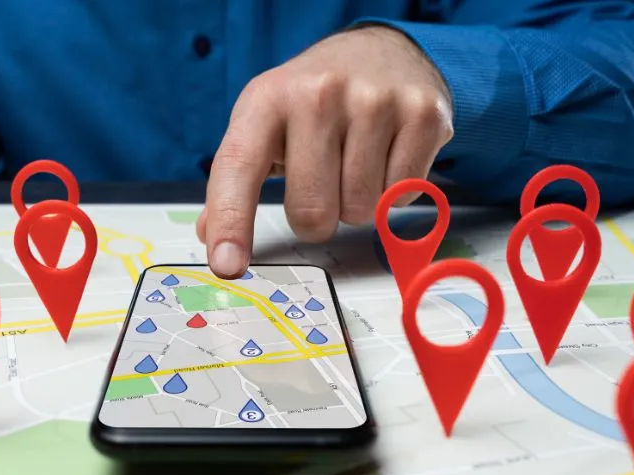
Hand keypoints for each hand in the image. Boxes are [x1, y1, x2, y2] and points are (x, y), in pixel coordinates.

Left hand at [196, 25, 453, 277]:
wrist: (382, 51)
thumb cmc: (314, 99)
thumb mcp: (263, 123)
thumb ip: (234, 181)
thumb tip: (211, 236)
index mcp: (266, 99)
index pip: (239, 169)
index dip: (232, 222)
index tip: (227, 265)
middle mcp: (318, 94)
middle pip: (311, 213)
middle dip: (317, 218)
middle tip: (323, 182)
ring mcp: (374, 101)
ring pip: (360, 211)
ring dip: (357, 205)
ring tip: (356, 162)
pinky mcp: (422, 115)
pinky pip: (401, 198)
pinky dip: (393, 194)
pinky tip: (386, 157)